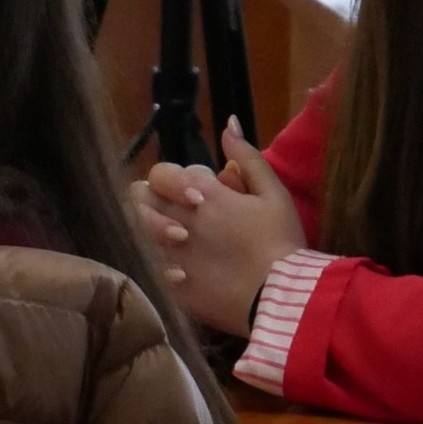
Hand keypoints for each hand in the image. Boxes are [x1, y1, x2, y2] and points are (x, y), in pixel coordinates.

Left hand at [128, 117, 306, 336]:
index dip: (171, 178)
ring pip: (141, 232)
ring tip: (178, 236)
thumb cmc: (282, 242)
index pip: (161, 173)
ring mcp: (174, 257)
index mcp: (204, 196)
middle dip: (152, 198)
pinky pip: (155, 267)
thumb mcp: (274, 193)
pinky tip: (186, 267)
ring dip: (154, 229)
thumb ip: (247, 157)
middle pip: (140, 199)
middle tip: (174, 207)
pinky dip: (165, 263)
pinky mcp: (174, 287)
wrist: (282, 300)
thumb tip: (228, 123)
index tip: (191, 191)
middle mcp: (180, 222)